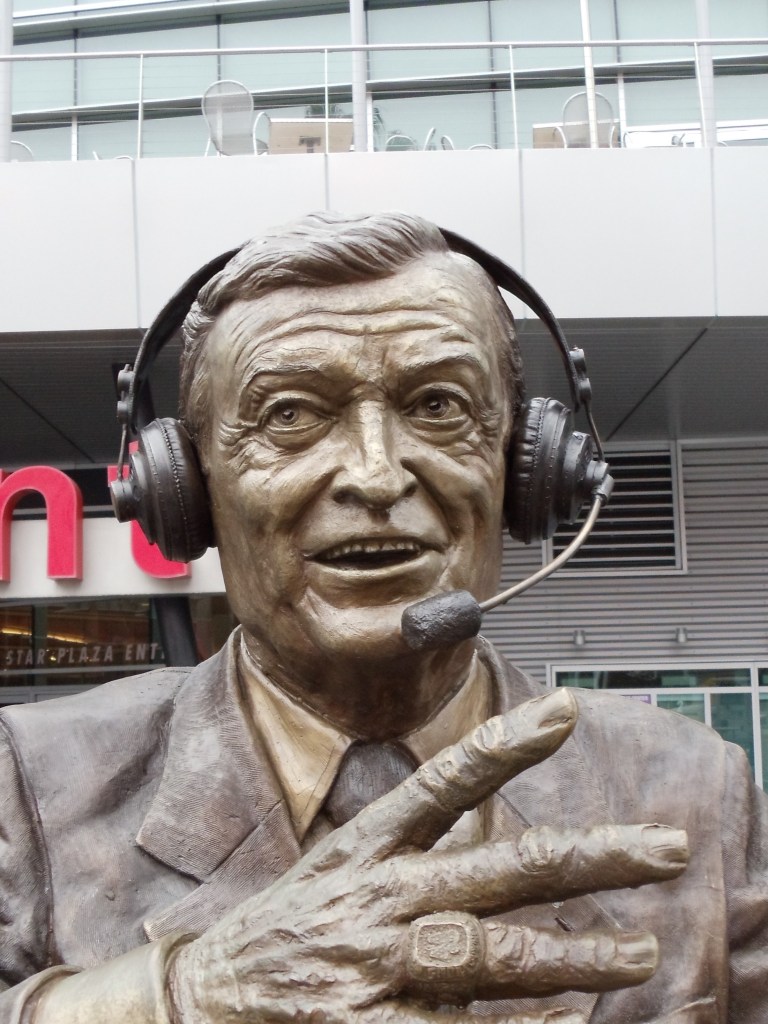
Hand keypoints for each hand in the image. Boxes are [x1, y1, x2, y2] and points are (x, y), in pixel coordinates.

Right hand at [169, 689, 687, 1023]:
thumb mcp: (342, 862)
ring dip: (576, 955)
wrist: (207, 1001)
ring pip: (496, 953)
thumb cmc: (292, 923)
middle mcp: (379, 897)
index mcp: (369, 846)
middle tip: (665, 847)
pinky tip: (569, 1019)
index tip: (566, 710)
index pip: (444, 782)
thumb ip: (416, 845)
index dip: (506, 744)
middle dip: (590, 856)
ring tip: (641, 951)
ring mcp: (377, 966)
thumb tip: (494, 819)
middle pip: (500, 868)